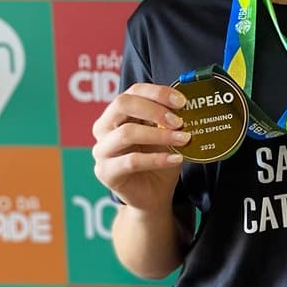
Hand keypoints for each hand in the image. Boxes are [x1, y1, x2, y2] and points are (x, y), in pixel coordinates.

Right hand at [92, 83, 189, 211]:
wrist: (154, 195)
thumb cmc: (158, 160)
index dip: (157, 92)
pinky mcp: (105, 172)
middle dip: (154, 109)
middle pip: (122, 104)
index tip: (181, 102)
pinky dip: (157, 159)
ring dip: (159, 134)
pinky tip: (175, 158)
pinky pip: (132, 161)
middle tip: (179, 121)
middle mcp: (103, 128)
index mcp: (117, 113)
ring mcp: (101, 150)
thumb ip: (169, 120)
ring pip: (127, 133)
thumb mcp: (166, 135)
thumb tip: (185, 106)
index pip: (132, 91)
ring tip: (183, 139)